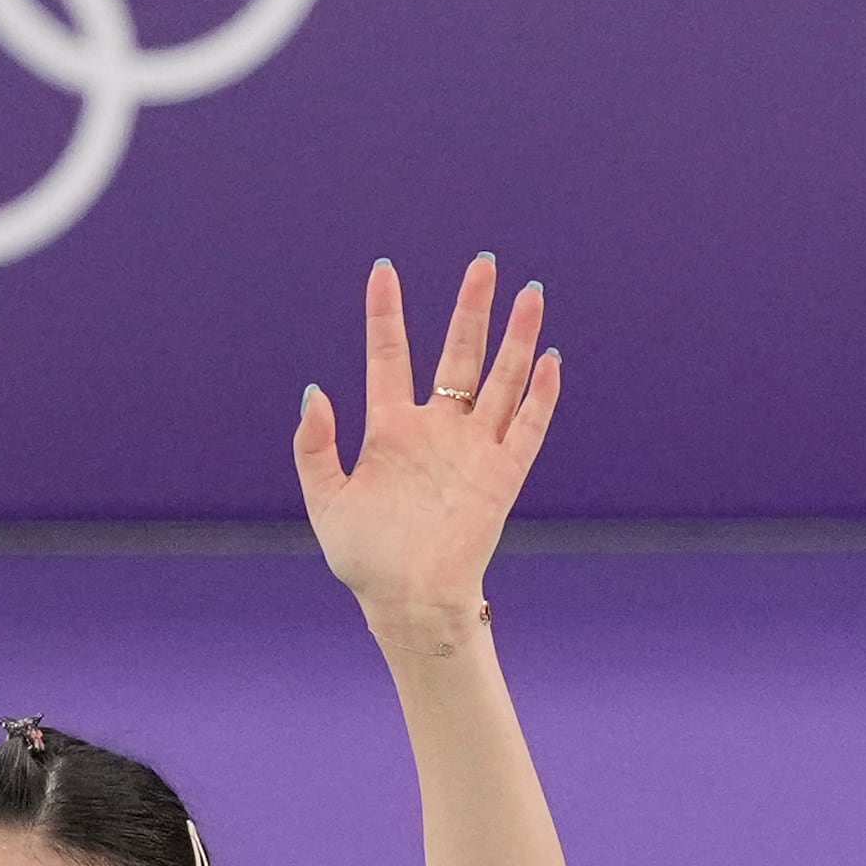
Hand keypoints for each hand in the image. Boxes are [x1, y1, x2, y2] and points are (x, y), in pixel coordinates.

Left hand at [295, 254, 559, 637]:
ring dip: (518, 338)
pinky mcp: (502, 477)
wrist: (408, 602)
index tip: (385, 270)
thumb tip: (314, 390)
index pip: (390, 355)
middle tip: (484, 263)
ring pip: (501, 380)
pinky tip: (550, 362)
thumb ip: (315, 446)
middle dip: (473, 308)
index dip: (386, 312)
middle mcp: (437, 430)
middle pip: (459, 353)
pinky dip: (541, 397)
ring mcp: (473, 450)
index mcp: (390, 429)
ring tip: (531, 294)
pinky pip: (527, 429)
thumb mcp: (325, 500)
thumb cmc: (364, 558)